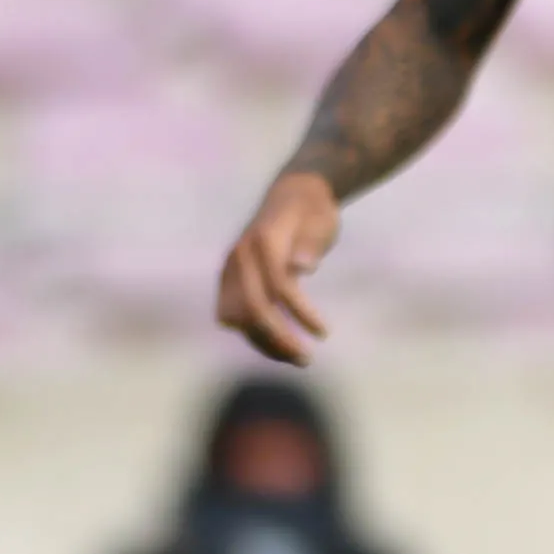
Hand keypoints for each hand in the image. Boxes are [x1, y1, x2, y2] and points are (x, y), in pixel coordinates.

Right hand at [216, 173, 342, 363]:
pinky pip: (233, 313)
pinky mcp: (229, 278)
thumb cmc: (313, 210)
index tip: (324, 333)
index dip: (300, 312)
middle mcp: (241, 255)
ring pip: (238, 317)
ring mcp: (231, 267)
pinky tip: (277, 346)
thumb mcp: (321, 221)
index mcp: (265, 240)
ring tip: (295, 357)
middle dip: (278, 338)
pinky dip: (252, 333)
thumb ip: (311, 244)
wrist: (290, 194)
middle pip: (252, 307)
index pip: (278, 285)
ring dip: (263, 341)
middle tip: (307, 359)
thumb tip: (302, 266)